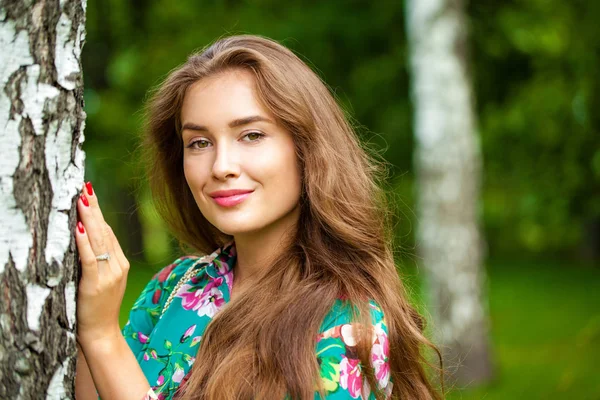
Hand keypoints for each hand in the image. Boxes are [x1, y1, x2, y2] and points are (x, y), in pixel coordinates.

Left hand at [75, 182, 129, 346]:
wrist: (102, 332)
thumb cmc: (98, 306)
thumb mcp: (104, 279)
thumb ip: (100, 259)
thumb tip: (87, 234)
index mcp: (121, 263)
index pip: (108, 232)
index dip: (98, 212)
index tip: (89, 193)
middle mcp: (118, 265)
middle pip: (104, 231)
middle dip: (94, 208)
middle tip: (85, 188)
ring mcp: (109, 275)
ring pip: (98, 241)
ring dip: (89, 219)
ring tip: (82, 200)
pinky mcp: (96, 284)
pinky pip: (90, 259)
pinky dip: (84, 242)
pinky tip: (78, 228)